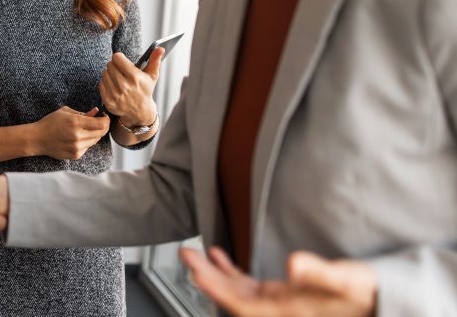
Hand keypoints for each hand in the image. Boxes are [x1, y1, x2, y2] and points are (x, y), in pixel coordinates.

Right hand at [30, 106, 110, 159]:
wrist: (37, 139)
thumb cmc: (50, 122)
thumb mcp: (65, 112)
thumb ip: (83, 112)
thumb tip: (96, 112)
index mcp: (76, 122)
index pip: (101, 124)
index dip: (106, 120)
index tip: (104, 116)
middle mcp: (78, 136)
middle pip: (101, 133)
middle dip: (103, 126)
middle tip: (98, 121)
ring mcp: (77, 147)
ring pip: (95, 140)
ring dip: (94, 134)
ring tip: (84, 129)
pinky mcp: (75, 155)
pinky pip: (88, 147)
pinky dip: (86, 142)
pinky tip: (77, 137)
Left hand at [99, 49, 160, 127]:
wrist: (140, 111)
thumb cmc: (145, 90)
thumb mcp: (152, 76)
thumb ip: (155, 60)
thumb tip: (160, 48)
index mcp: (135, 77)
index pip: (117, 58)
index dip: (119, 58)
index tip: (122, 60)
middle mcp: (124, 86)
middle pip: (110, 65)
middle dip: (114, 65)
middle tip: (120, 70)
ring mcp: (115, 95)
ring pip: (104, 73)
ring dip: (109, 74)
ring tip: (117, 78)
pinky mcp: (108, 101)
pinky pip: (101, 83)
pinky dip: (106, 83)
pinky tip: (113, 85)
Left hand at [180, 246, 376, 316]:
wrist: (378, 301)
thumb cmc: (364, 293)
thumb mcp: (346, 280)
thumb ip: (320, 273)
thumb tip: (295, 265)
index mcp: (287, 312)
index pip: (242, 305)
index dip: (217, 289)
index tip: (196, 272)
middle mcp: (277, 311)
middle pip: (232, 298)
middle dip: (206, 278)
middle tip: (186, 255)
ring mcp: (277, 304)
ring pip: (235, 292)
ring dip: (214, 274)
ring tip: (195, 254)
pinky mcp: (279, 295)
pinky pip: (247, 287)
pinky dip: (230, 272)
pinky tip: (219, 257)